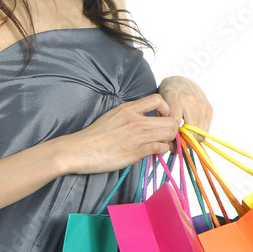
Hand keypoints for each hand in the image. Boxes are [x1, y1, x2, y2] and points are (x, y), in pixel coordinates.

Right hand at [61, 93, 178, 173]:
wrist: (79, 150)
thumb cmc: (94, 136)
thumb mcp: (113, 116)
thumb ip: (130, 115)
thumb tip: (145, 120)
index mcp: (128, 108)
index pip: (158, 99)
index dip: (166, 109)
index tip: (161, 118)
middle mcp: (135, 120)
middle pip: (170, 119)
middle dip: (172, 127)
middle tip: (167, 134)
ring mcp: (137, 136)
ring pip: (169, 134)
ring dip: (169, 140)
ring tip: (162, 144)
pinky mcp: (136, 152)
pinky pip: (161, 148)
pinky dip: (162, 150)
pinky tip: (154, 152)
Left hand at [156, 76, 213, 151]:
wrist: (180, 81)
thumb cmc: (167, 96)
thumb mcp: (160, 106)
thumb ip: (163, 123)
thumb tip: (172, 148)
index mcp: (174, 97)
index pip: (175, 123)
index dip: (173, 137)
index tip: (169, 143)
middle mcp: (190, 99)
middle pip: (191, 130)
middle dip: (185, 142)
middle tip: (178, 145)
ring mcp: (202, 103)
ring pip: (200, 132)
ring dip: (192, 140)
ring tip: (184, 139)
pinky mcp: (209, 108)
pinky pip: (206, 129)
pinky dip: (199, 135)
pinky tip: (191, 132)